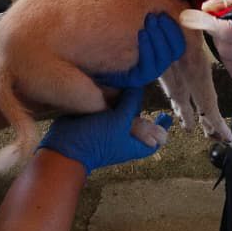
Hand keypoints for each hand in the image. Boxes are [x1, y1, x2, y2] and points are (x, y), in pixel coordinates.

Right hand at [38, 85, 171, 173]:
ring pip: (122, 113)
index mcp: (134, 144)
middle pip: (138, 121)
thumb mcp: (119, 121)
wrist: (66, 147)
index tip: (166, 116)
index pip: (155, 138)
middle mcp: (123, 137)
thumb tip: (138, 88)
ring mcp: (109, 130)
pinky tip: (110, 85)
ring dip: (124, 100)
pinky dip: (110, 99)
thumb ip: (131, 103)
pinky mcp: (95, 122)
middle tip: (144, 89)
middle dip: (140, 107)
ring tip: (128, 83)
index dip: (162, 127)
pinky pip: (107, 109)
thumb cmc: (97, 139)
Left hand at [96, 13, 185, 86]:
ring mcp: (151, 73)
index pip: (178, 44)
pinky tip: (141, 34)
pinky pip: (148, 65)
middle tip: (153, 17)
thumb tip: (158, 5)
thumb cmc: (122, 45)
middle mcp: (161, 63)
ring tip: (147, 24)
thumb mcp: (139, 32)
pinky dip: (146, 47)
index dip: (174, 29)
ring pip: (163, 57)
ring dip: (157, 38)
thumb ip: (150, 23)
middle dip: (166, 31)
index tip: (163, 15)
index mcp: (164, 52)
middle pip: (173, 50)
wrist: (103, 64)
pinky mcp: (139, 78)